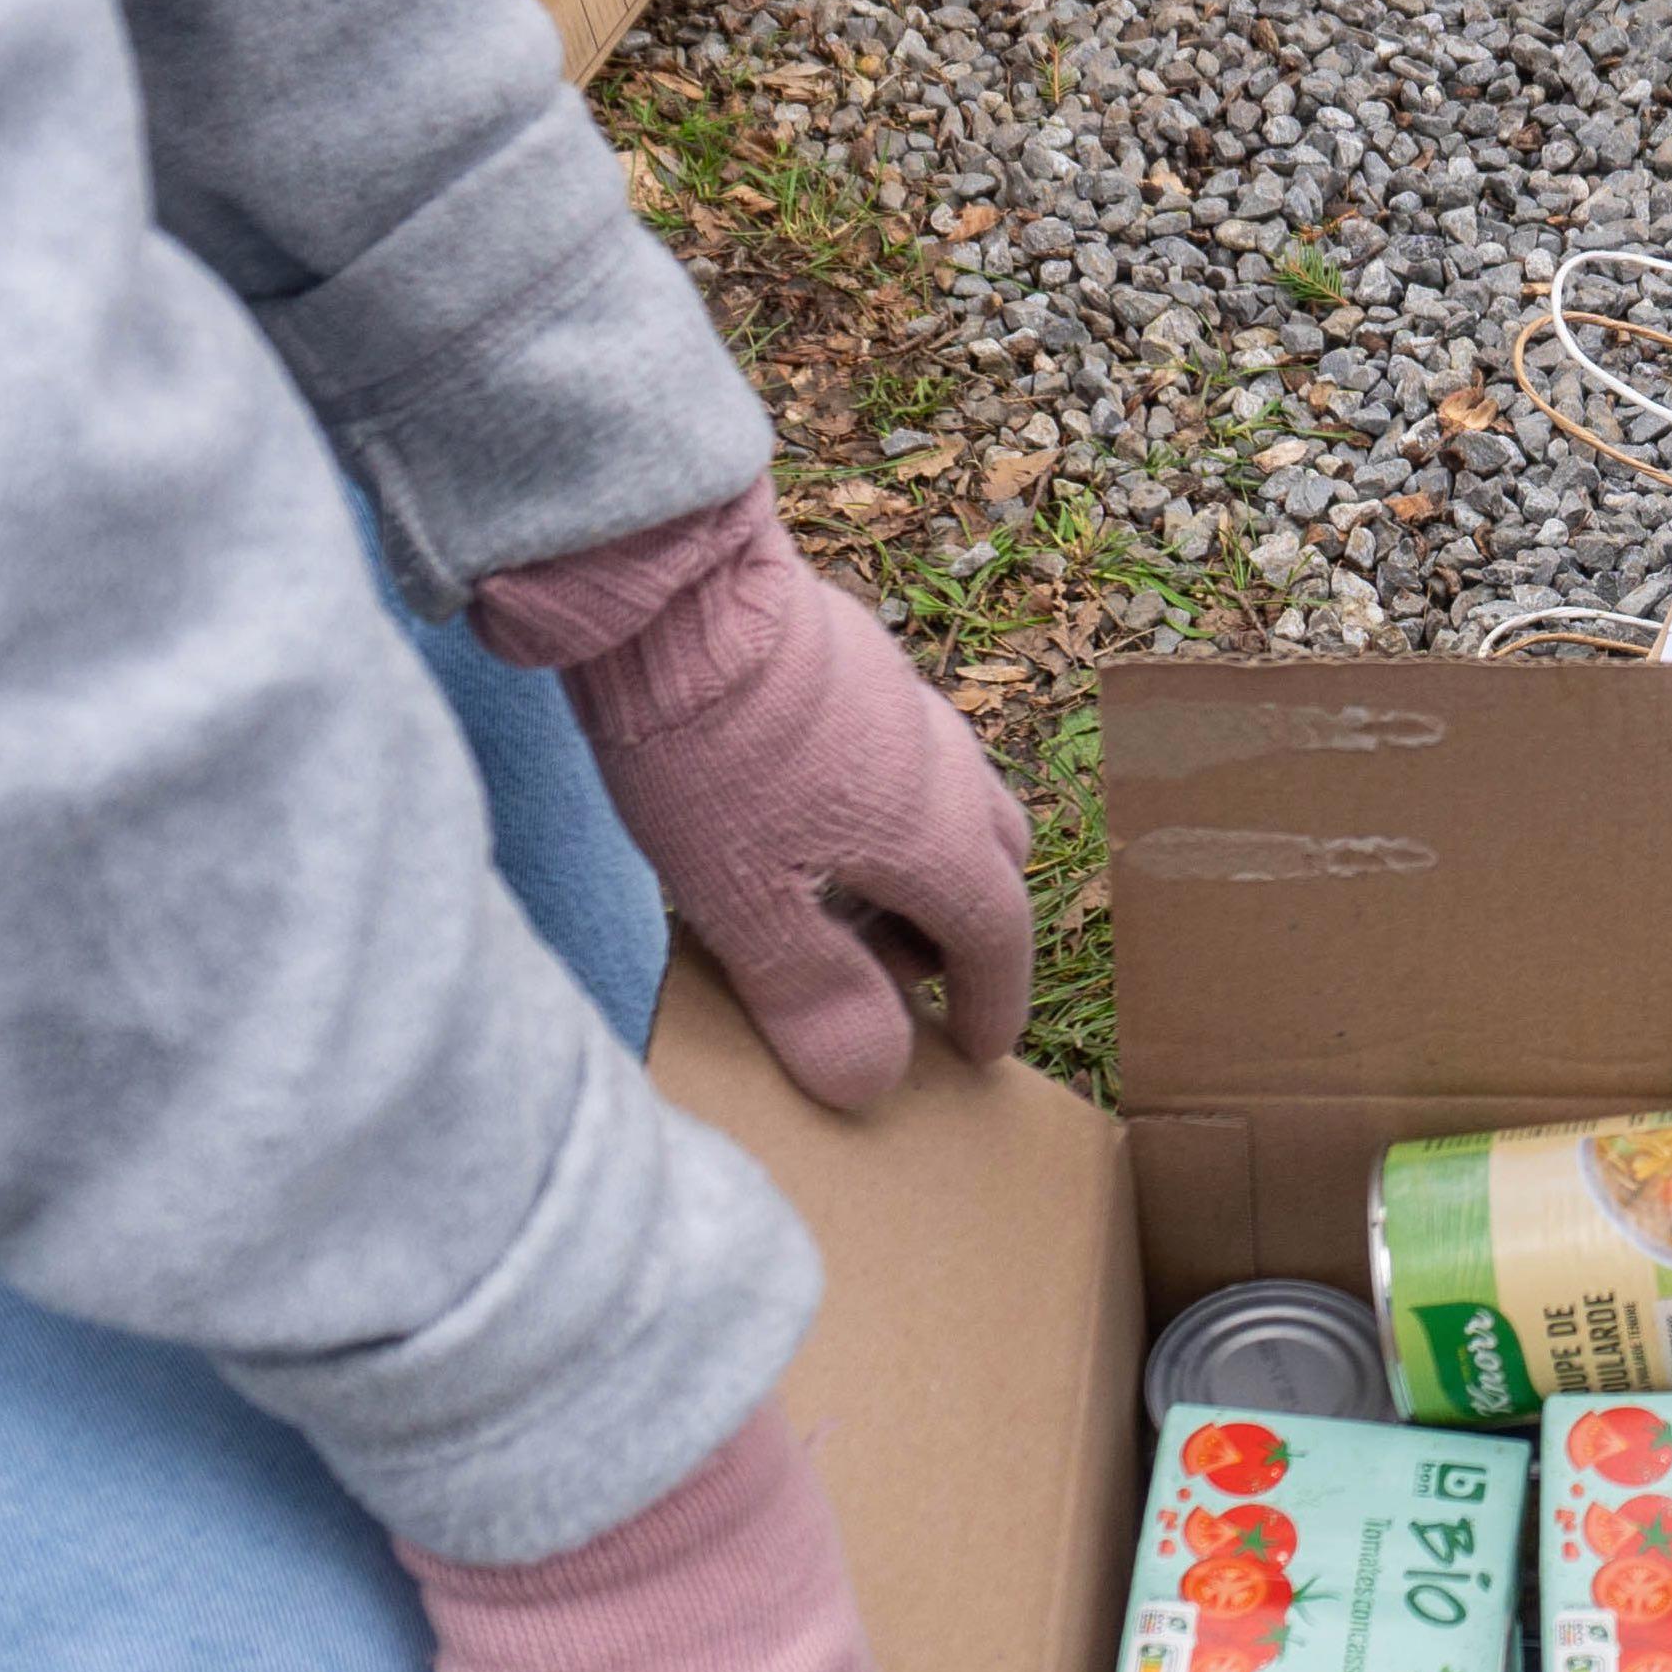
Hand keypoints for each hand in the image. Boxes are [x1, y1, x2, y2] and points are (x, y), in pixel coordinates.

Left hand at [473, 482, 1038, 1109]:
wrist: (674, 589)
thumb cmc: (709, 754)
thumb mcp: (746, 902)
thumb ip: (815, 995)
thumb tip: (874, 1082)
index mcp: (935, 835)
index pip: (997, 935)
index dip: (991, 1001)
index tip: (976, 1047)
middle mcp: (945, 768)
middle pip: (996, 862)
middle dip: (965, 931)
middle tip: (906, 974)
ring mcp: (908, 705)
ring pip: (954, 799)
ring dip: (924, 862)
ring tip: (847, 895)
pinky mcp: (859, 661)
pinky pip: (906, 752)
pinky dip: (886, 804)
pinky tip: (806, 808)